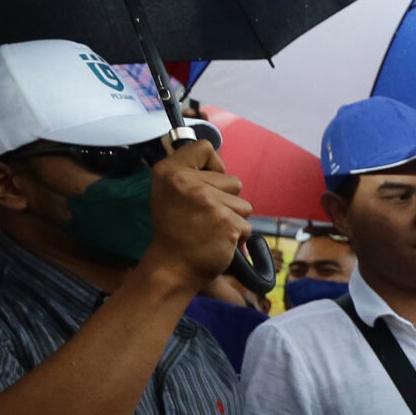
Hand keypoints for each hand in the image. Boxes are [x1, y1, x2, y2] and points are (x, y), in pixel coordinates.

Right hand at [137, 141, 253, 295]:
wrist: (173, 267)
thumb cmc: (176, 231)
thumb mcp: (171, 192)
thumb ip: (192, 174)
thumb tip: (220, 162)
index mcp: (169, 171)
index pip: (204, 148)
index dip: (213, 165)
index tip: (205, 183)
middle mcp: (187, 182)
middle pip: (232, 180)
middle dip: (226, 200)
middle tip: (203, 217)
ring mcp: (208, 202)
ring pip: (243, 204)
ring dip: (233, 218)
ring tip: (211, 229)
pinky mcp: (226, 222)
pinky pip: (246, 224)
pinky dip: (237, 236)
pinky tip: (218, 241)